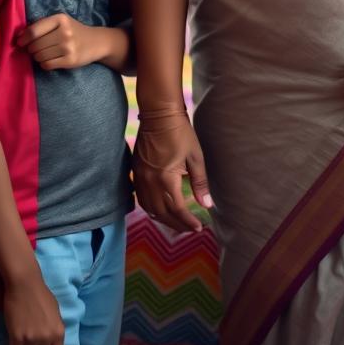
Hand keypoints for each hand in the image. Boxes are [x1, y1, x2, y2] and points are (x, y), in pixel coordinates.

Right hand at [3, 271, 64, 344]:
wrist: (25, 284)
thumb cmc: (41, 294)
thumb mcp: (55, 312)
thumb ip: (54, 330)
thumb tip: (51, 341)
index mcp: (59, 331)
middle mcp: (47, 337)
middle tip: (32, 343)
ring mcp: (31, 339)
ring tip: (24, 342)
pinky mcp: (16, 338)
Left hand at [16, 13, 104, 69]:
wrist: (97, 42)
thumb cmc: (73, 31)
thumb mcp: (60, 22)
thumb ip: (41, 26)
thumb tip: (18, 37)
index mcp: (60, 19)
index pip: (33, 31)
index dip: (23, 39)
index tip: (20, 43)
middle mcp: (65, 32)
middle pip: (35, 45)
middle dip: (32, 49)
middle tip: (38, 49)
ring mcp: (68, 47)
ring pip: (39, 56)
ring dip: (38, 57)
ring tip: (47, 53)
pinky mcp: (70, 60)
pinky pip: (47, 65)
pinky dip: (45, 64)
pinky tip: (52, 59)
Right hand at [133, 111, 211, 231]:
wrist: (159, 115)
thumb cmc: (180, 133)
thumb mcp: (195, 157)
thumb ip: (200, 183)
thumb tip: (207, 205)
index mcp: (166, 179)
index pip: (177, 210)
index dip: (188, 221)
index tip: (198, 227)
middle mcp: (150, 183)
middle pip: (162, 214)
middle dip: (177, 224)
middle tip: (190, 229)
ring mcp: (140, 179)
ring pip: (150, 209)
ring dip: (163, 219)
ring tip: (177, 224)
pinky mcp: (136, 173)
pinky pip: (142, 199)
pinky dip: (151, 209)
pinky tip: (160, 210)